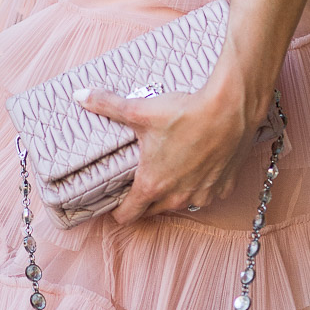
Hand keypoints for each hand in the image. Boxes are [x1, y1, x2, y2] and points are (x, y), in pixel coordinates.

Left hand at [75, 83, 256, 225]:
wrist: (229, 108)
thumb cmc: (184, 112)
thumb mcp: (139, 110)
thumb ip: (107, 105)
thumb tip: (79, 95)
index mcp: (152, 185)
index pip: (128, 215)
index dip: (118, 211)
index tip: (116, 204)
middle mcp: (177, 197)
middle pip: (154, 211)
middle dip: (145, 201)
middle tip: (141, 183)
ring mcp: (203, 195)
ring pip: (182, 203)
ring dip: (175, 194)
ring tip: (172, 173)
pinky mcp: (224, 187)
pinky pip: (208, 194)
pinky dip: (202, 185)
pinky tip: (200, 167)